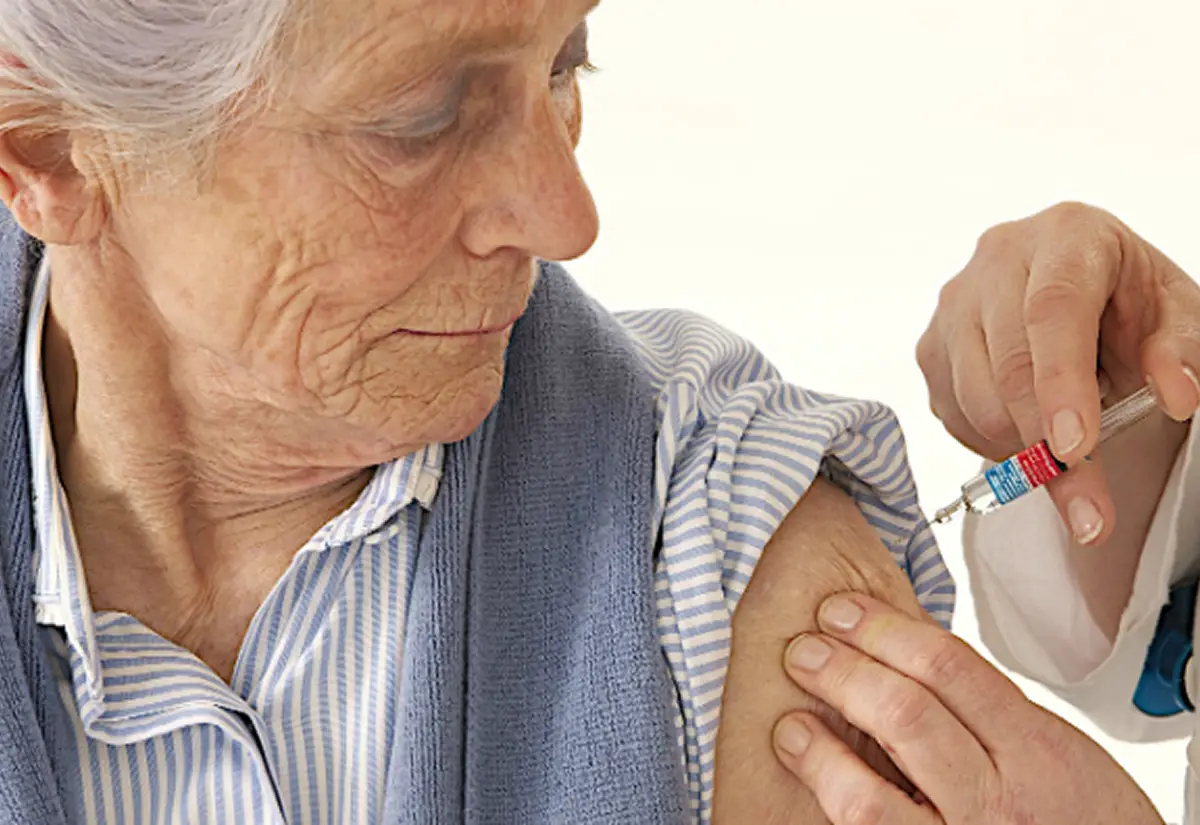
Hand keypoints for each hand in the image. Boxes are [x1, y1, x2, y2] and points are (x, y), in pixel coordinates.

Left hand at [772, 593, 1163, 824]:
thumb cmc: (1088, 820)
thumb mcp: (1056, 748)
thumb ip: (986, 706)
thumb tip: (903, 652)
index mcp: (1034, 751)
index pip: (947, 668)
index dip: (882, 629)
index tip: (842, 610)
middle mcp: (996, 802)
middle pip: (903, 717)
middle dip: (842, 674)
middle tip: (804, 651)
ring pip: (869, 800)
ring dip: (819, 755)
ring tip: (790, 726)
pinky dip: (835, 809)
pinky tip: (813, 789)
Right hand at [917, 202, 1194, 544]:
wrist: (1083, 300)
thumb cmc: (1129, 304)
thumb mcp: (1177, 317)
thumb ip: (1181, 350)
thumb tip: (1178, 395)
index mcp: (1067, 235)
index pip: (1053, 311)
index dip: (1061, 385)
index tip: (1076, 450)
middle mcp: (997, 258)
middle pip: (1009, 366)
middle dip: (1046, 448)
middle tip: (1088, 511)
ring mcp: (953, 303)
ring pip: (977, 401)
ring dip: (1022, 450)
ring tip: (1068, 451)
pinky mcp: (930, 345)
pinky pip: (954, 416)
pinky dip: (994, 443)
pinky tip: (1030, 426)